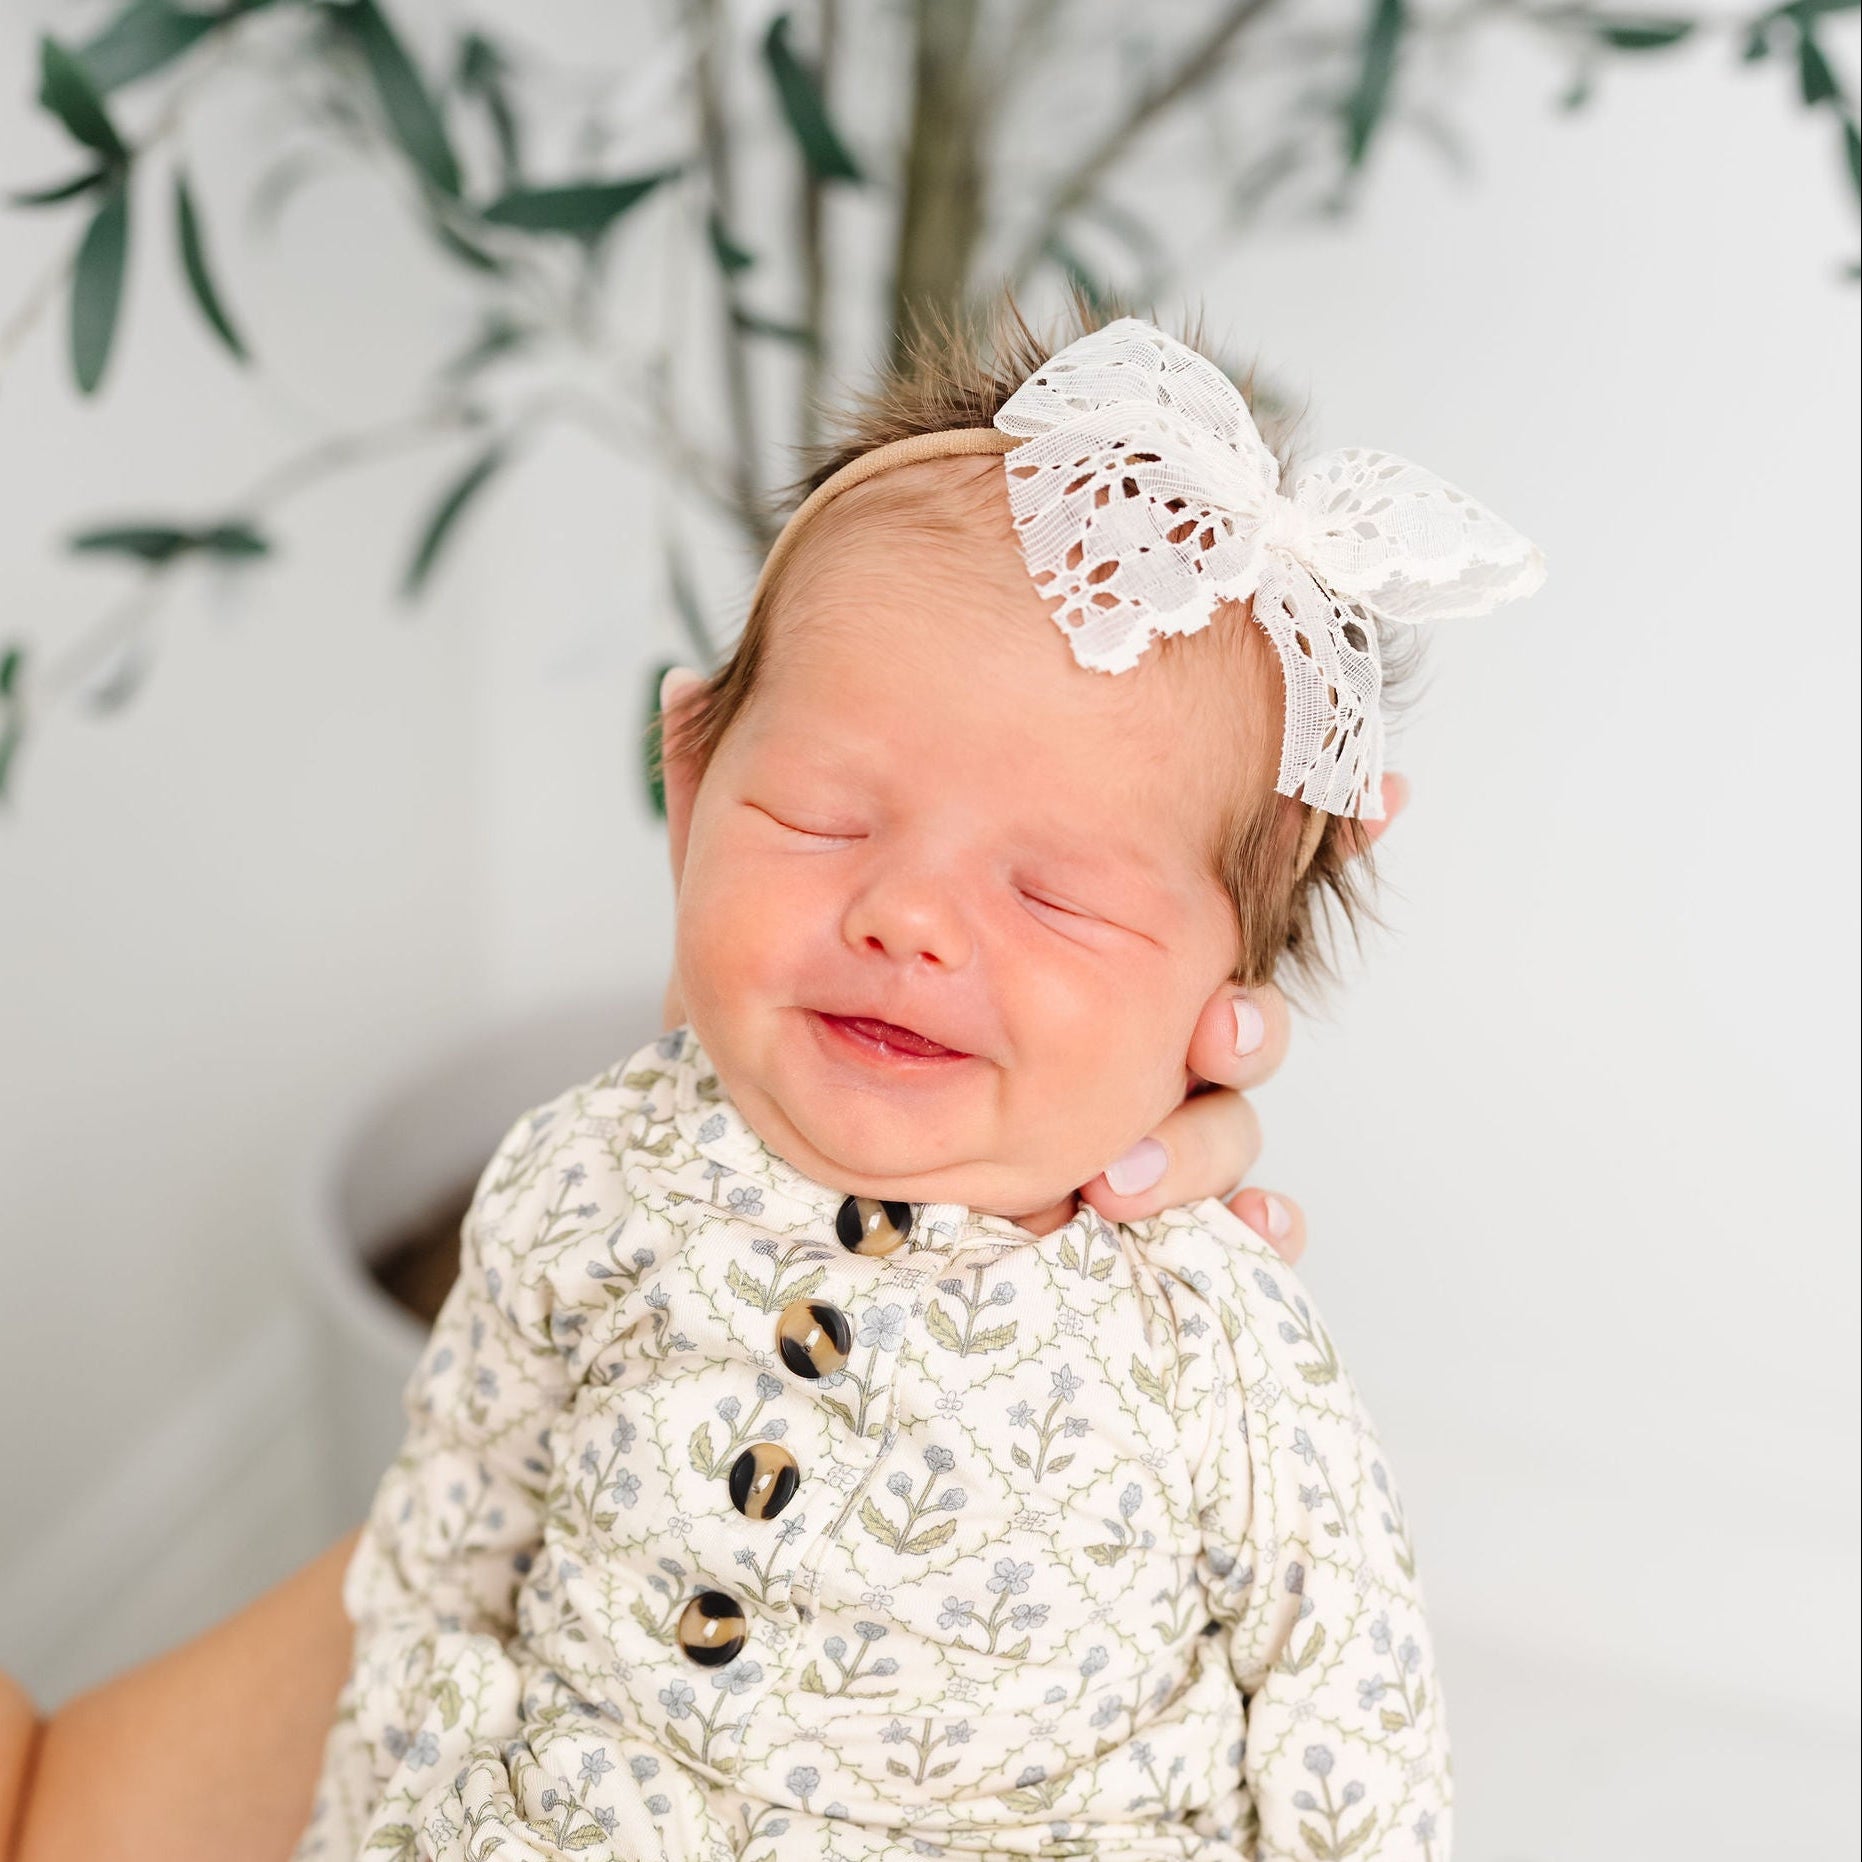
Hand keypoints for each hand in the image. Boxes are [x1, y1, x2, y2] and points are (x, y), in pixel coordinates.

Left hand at [655, 667, 1406, 1269]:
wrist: (771, 1143)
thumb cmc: (777, 1010)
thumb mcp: (739, 894)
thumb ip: (716, 790)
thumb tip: (673, 684)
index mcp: (1064, 933)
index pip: (1191, 886)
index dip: (1296, 837)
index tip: (1371, 805)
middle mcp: (1114, 1026)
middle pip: (1224, 1021)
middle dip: (1243, 1023)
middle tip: (1222, 1024)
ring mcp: (1120, 1123)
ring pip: (1220, 1130)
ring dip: (1215, 1144)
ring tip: (1142, 1169)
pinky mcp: (1103, 1209)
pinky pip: (1212, 1233)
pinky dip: (1250, 1237)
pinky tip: (1257, 1245)